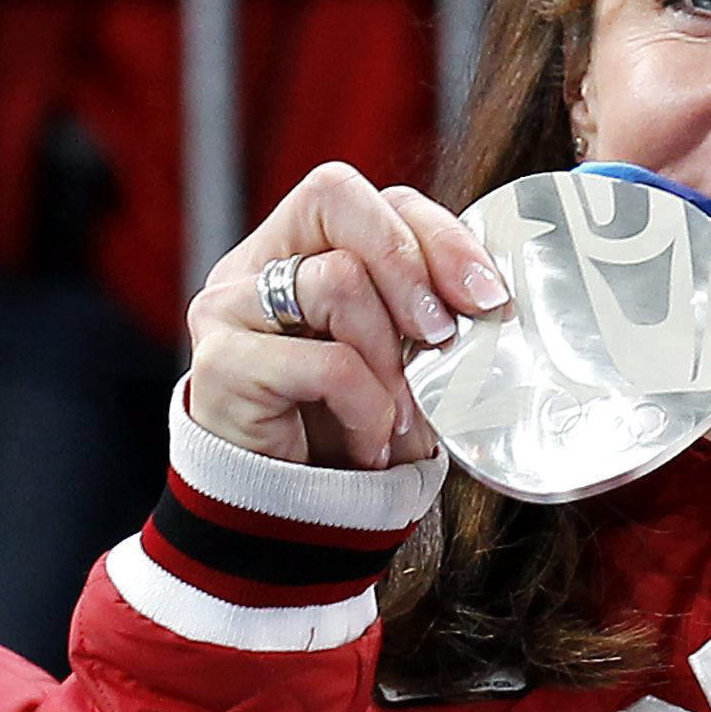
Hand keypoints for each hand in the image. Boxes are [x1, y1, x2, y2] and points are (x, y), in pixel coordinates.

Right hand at [187, 162, 509, 468]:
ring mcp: (226, 308)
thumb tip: (494, 293)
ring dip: (390, 356)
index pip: (379, 198)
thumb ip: (433, 303)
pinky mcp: (216, 365)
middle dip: (412, 267)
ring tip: (401, 412)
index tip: (488, 296)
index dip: (442, 235)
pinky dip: (365, 404)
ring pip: (338, 280)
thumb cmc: (352, 419)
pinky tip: (368, 441)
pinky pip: (324, 361)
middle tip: (444, 335)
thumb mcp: (402, 351)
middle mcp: (255, 262)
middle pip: (339, 200)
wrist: (289, 512)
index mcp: (304, 242)